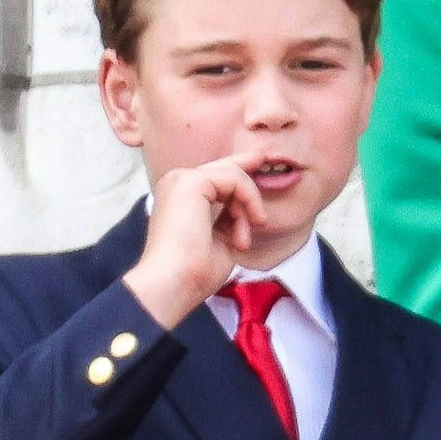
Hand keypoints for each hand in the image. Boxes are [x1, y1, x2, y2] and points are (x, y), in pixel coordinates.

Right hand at [123, 158, 269, 327]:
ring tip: (243, 237)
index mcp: (180, 199)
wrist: (175, 282)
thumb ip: (230, 219)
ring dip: (249, 206)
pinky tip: (248, 226)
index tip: (260, 160)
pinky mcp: (190, 181)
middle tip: (265, 157)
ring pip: (234, 175)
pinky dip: (248, 201)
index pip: (215, 177)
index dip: (239, 167)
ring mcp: (181, 180)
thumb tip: (248, 211)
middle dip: (248, 170)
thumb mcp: (221, 239)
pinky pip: (235, 179)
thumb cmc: (196, 271)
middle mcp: (177, 185)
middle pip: (225, 169)